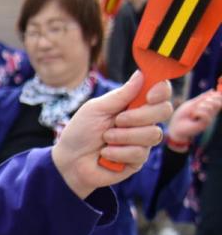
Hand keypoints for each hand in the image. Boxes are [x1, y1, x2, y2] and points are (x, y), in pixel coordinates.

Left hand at [51, 72, 172, 198]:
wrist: (69, 161)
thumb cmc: (81, 131)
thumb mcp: (96, 109)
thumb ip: (120, 94)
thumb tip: (141, 73)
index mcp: (134, 104)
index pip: (161, 92)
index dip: (161, 91)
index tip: (149, 96)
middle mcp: (143, 121)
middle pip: (164, 111)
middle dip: (139, 116)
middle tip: (117, 121)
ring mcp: (143, 141)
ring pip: (153, 134)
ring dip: (124, 136)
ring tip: (105, 139)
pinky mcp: (138, 160)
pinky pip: (140, 153)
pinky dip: (118, 152)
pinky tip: (105, 154)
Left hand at [167, 89, 221, 145]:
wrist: (175, 127)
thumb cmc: (181, 116)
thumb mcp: (191, 104)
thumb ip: (201, 98)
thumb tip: (212, 90)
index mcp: (207, 108)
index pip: (219, 100)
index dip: (217, 96)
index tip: (209, 95)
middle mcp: (210, 114)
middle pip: (219, 103)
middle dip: (209, 99)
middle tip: (200, 103)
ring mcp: (208, 119)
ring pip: (211, 107)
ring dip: (200, 106)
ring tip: (193, 112)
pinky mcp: (205, 124)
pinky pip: (206, 114)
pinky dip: (198, 112)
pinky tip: (193, 117)